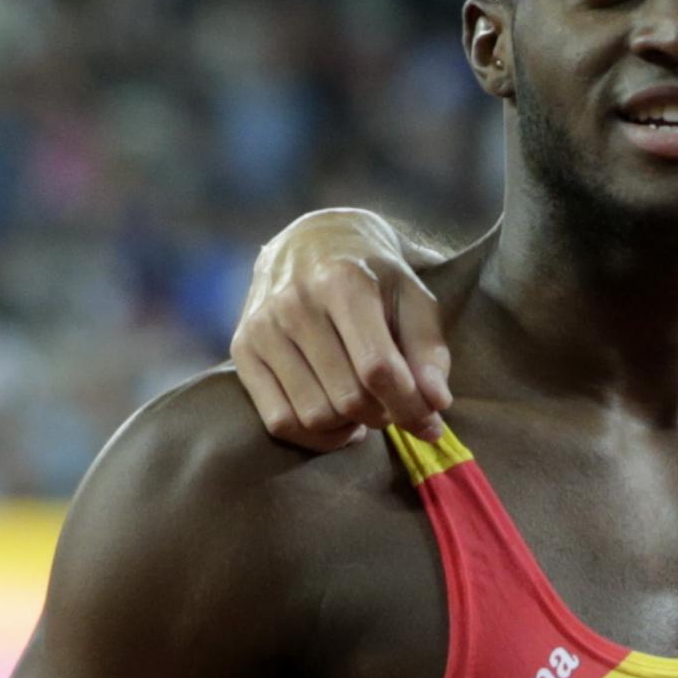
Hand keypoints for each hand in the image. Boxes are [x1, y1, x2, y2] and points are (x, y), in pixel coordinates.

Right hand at [229, 210, 450, 446]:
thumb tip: (436, 404)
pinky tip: (335, 418)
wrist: (310, 242)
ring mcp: (262, 328)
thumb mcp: (414, 298)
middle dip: (383, 415)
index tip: (428, 421)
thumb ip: (429, 351)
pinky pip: (279, 422)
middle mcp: (294, 303)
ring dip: (350, 427)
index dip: (409, 406)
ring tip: (364, 406)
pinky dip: (315, 435)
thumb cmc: (372, 276)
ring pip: (314, 416)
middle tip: (393, 405)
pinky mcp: (242, 350)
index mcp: (342, 282)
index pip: (378, 368)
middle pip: (348, 398)